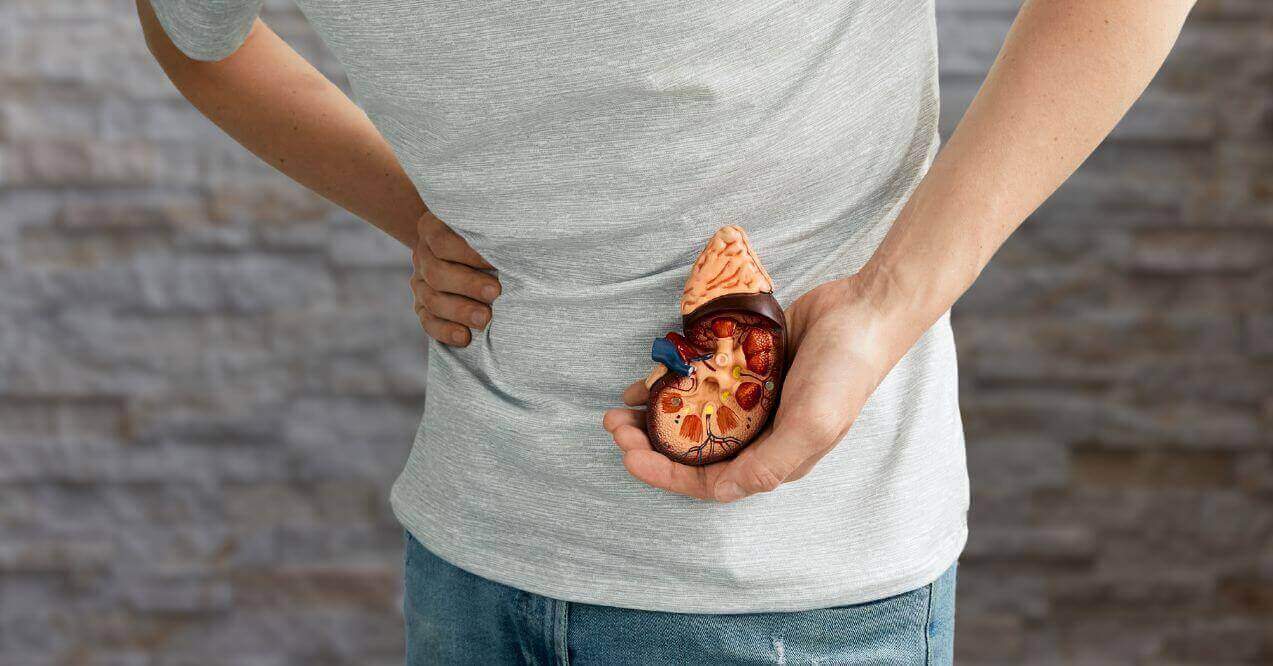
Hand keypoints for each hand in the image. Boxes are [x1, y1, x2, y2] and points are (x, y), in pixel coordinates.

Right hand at [409, 209, 501, 345]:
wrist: (463, 251)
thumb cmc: (484, 237)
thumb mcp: (484, 228)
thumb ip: (493, 236)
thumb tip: (518, 250)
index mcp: (432, 229)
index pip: (442, 241)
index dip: (469, 254)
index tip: (496, 261)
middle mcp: (423, 256)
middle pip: (437, 273)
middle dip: (468, 285)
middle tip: (495, 293)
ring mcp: (420, 283)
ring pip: (432, 300)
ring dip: (460, 311)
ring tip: (485, 319)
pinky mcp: (423, 307)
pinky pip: (429, 322)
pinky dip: (446, 331)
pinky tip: (465, 338)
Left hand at [602, 277, 900, 502]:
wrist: (866, 310)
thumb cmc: (845, 372)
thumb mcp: (812, 425)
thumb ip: (769, 462)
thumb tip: (722, 492)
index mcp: (773, 457)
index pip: (707, 480)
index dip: (664, 473)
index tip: (628, 455)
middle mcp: (758, 432)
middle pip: (691, 447)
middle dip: (648, 441)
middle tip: (614, 424)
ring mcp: (751, 397)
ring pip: (689, 413)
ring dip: (654, 410)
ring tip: (620, 403)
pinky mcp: (746, 364)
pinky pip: (699, 377)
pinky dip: (673, 377)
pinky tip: (649, 373)